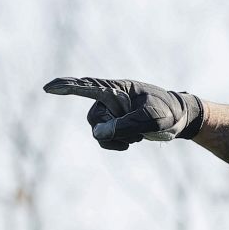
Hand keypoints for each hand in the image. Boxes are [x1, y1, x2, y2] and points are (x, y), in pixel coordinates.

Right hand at [44, 76, 204, 150]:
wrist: (180, 119)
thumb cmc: (168, 111)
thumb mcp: (152, 117)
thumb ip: (125, 124)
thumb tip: (99, 134)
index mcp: (117, 89)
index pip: (88, 87)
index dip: (67, 87)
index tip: (48, 88)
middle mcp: (110, 99)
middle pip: (95, 119)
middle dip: (114, 129)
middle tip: (139, 130)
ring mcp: (111, 112)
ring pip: (98, 131)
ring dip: (117, 137)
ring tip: (139, 134)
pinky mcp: (115, 125)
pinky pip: (104, 138)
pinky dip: (115, 143)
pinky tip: (132, 141)